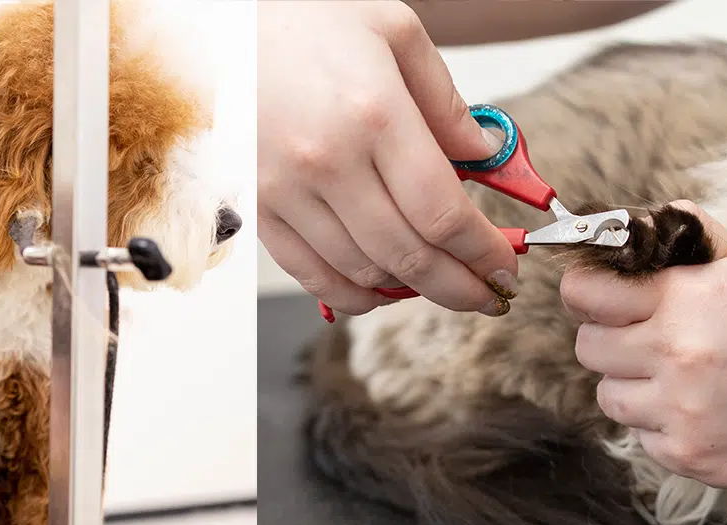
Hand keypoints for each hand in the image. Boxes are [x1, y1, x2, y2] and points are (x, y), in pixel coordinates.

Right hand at [258, 0, 518, 316]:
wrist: (222, 27)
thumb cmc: (307, 22)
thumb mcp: (394, 32)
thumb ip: (445, 101)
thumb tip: (482, 158)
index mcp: (373, 115)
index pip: (443, 214)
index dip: (483, 253)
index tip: (504, 267)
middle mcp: (326, 162)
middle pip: (409, 256)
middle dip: (461, 286)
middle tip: (488, 294)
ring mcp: (286, 192)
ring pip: (365, 273)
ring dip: (414, 290)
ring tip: (444, 282)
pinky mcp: (259, 208)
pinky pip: (312, 275)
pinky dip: (356, 295)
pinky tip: (385, 290)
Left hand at [560, 201, 726, 500]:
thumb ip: (701, 241)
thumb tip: (656, 220)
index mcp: (688, 301)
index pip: (585, 293)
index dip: (586, 292)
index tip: (597, 296)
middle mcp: (675, 355)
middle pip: (588, 346)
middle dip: (611, 338)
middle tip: (647, 338)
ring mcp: (677, 411)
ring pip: (609, 394)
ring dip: (633, 384)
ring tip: (682, 378)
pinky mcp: (685, 455)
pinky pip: (641, 434)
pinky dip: (662, 423)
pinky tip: (705, 411)